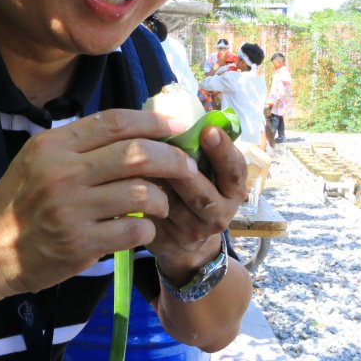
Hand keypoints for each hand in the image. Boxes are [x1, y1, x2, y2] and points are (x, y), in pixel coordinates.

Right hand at [0, 109, 200, 299]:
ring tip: (159, 204)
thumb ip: (78, 147)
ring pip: (140, 193)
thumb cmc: (19, 203)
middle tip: (187, 166)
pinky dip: (146, 229)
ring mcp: (70, 209)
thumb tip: (133, 131)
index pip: (112, 122)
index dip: (151, 121)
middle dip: (171, 158)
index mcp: (52, 146)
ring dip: (160, 199)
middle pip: (135, 154)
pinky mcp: (79, 243)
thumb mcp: (37, 161)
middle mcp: (61, 172)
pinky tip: (141, 230)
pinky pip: (133, 230)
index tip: (177, 125)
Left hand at [148, 123, 246, 279]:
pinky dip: (139, 194)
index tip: (209, 131)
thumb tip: (175, 115)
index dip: (224, 152)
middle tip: (164, 146)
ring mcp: (194, 230)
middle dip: (183, 168)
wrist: (184, 244)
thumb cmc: (193, 192)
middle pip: (203, 192)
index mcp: (233, 190)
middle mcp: (219, 213)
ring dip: (155, 180)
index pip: (236, 171)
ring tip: (138, 157)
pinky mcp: (168, 240)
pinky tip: (125, 179)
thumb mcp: (206, 173)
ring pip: (173, 204)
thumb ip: (198, 151)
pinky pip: (151, 214)